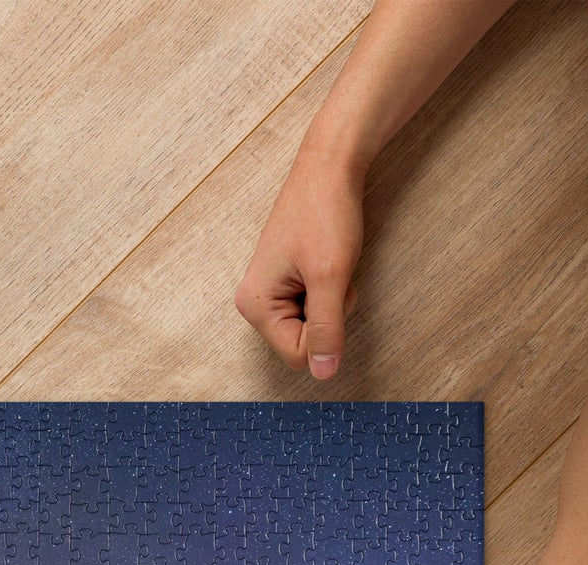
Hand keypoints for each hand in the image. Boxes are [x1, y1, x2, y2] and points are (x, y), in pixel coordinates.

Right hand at [233, 141, 363, 379]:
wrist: (330, 167)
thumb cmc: (325, 214)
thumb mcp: (331, 277)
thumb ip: (327, 329)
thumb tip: (324, 374)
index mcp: (255, 306)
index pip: (298, 354)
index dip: (326, 331)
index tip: (329, 288)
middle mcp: (255, 304)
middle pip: (303, 343)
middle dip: (329, 316)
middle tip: (332, 275)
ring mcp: (269, 294)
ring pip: (312, 327)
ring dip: (332, 302)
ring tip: (329, 265)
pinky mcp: (284, 284)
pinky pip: (313, 308)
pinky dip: (329, 291)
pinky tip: (326, 263)